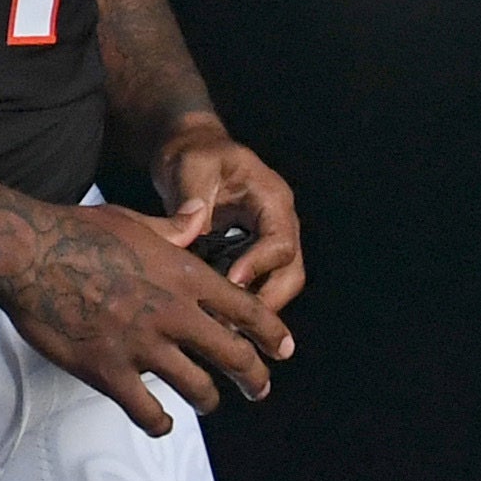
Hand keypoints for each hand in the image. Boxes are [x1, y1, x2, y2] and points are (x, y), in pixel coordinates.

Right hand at [0, 200, 288, 437]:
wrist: (26, 254)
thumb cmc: (72, 232)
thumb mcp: (133, 220)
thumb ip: (172, 228)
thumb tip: (196, 219)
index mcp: (182, 275)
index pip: (246, 310)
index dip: (271, 333)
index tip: (282, 348)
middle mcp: (171, 313)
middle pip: (234, 356)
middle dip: (254, 378)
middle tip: (258, 388)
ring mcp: (142, 346)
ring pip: (198, 388)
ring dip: (208, 400)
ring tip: (207, 402)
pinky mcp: (109, 371)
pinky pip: (147, 411)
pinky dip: (159, 422)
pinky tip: (160, 422)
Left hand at [153, 115, 304, 315]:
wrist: (192, 152)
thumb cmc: (194, 153)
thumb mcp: (191, 165)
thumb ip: (192, 194)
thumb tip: (193, 225)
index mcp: (272, 200)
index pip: (280, 242)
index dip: (258, 266)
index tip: (230, 283)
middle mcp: (278, 224)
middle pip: (290, 273)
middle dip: (267, 301)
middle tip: (233, 324)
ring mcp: (267, 242)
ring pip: (277, 285)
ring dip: (254, 308)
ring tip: (222, 328)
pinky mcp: (251, 254)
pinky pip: (256, 285)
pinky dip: (240, 302)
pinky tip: (213, 320)